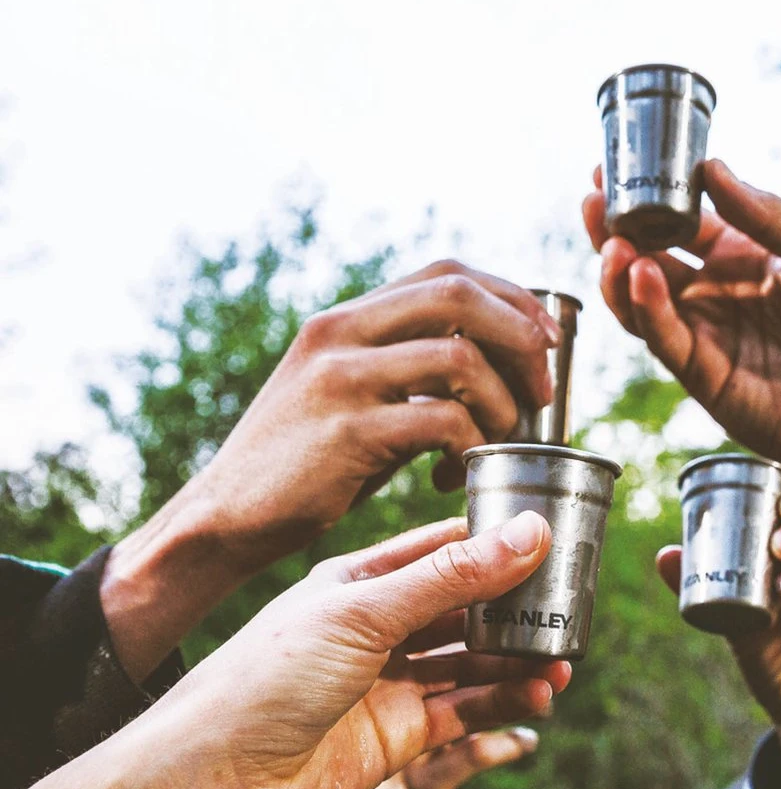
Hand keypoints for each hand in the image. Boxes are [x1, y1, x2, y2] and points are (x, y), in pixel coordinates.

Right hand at [102, 261, 561, 679]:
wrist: (227, 516)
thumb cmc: (304, 464)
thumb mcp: (349, 397)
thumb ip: (403, 372)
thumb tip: (487, 371)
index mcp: (346, 319)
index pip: (445, 272)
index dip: (509, 297)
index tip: (545, 340)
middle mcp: (341, 332)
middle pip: (458, 295)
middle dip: (520, 337)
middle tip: (542, 392)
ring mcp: (342, 378)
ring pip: (459, 357)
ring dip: (502, 402)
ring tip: (500, 441)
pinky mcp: (347, 431)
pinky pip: (441, 421)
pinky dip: (470, 447)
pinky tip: (455, 475)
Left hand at [144, 512, 568, 788]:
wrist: (217, 778)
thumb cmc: (270, 674)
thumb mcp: (366, 610)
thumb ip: (453, 577)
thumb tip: (530, 532)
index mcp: (361, 580)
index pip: (443, 549)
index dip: (496, 543)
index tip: (552, 538)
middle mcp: (379, 628)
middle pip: (465, 610)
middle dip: (516, 610)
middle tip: (570, 608)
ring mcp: (390, 682)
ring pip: (471, 664)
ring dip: (516, 661)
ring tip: (564, 661)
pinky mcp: (400, 734)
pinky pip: (464, 711)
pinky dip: (502, 703)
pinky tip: (537, 695)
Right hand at [583, 161, 780, 476]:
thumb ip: (766, 213)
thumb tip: (711, 168)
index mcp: (740, 257)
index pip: (679, 222)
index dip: (646, 198)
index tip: (612, 171)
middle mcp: (713, 295)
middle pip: (647, 259)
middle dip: (615, 231)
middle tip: (593, 203)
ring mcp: (704, 336)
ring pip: (642, 303)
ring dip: (620, 273)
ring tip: (613, 244)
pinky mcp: (703, 376)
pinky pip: (665, 339)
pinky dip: (647, 309)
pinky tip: (640, 277)